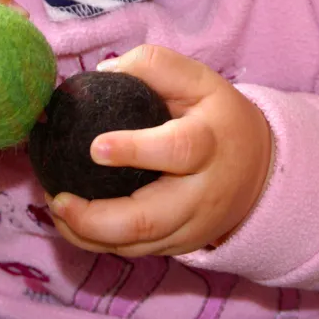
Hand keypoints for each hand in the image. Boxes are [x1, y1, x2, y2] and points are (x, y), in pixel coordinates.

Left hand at [48, 45, 272, 256]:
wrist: (262, 169)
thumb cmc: (220, 117)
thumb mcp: (200, 80)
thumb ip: (154, 66)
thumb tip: (102, 73)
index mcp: (209, 143)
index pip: (177, 150)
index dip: (135, 150)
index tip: (95, 147)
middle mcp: (202, 192)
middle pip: (149, 219)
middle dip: (96, 218)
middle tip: (58, 198)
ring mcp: (192, 226)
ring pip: (136, 245)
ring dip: (88, 234)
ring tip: (56, 208)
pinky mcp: (181, 245)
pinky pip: (135, 252)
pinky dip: (98, 242)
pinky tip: (73, 221)